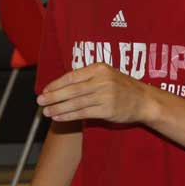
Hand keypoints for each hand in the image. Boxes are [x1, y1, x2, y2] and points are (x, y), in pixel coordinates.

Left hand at [37, 63, 155, 124]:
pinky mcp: (107, 110)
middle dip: (53, 96)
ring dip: (58, 108)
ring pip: (75, 102)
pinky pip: (83, 113)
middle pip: (71, 89)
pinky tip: (58, 117)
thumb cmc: (121, 88)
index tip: (44, 90)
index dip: (56, 84)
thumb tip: (59, 86)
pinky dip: (68, 116)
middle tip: (39, 101)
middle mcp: (102, 80)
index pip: (71, 76)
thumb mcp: (105, 75)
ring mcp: (105, 95)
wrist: (145, 100)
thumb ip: (86, 78)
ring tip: (46, 111)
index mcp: (99, 68)